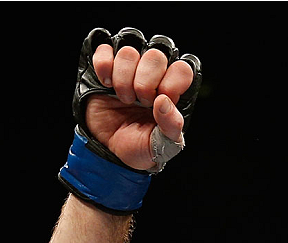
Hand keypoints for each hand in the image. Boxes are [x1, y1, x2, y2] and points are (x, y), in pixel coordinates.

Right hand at [86, 42, 193, 169]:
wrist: (110, 148)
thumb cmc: (140, 145)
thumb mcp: (161, 145)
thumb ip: (172, 126)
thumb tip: (164, 101)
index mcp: (172, 90)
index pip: (183, 69)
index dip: (171, 84)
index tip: (158, 103)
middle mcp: (154, 74)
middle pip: (156, 56)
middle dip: (145, 83)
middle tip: (141, 102)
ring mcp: (130, 67)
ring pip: (129, 53)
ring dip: (123, 80)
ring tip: (124, 99)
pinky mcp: (107, 64)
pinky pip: (105, 49)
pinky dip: (104, 66)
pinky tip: (107, 84)